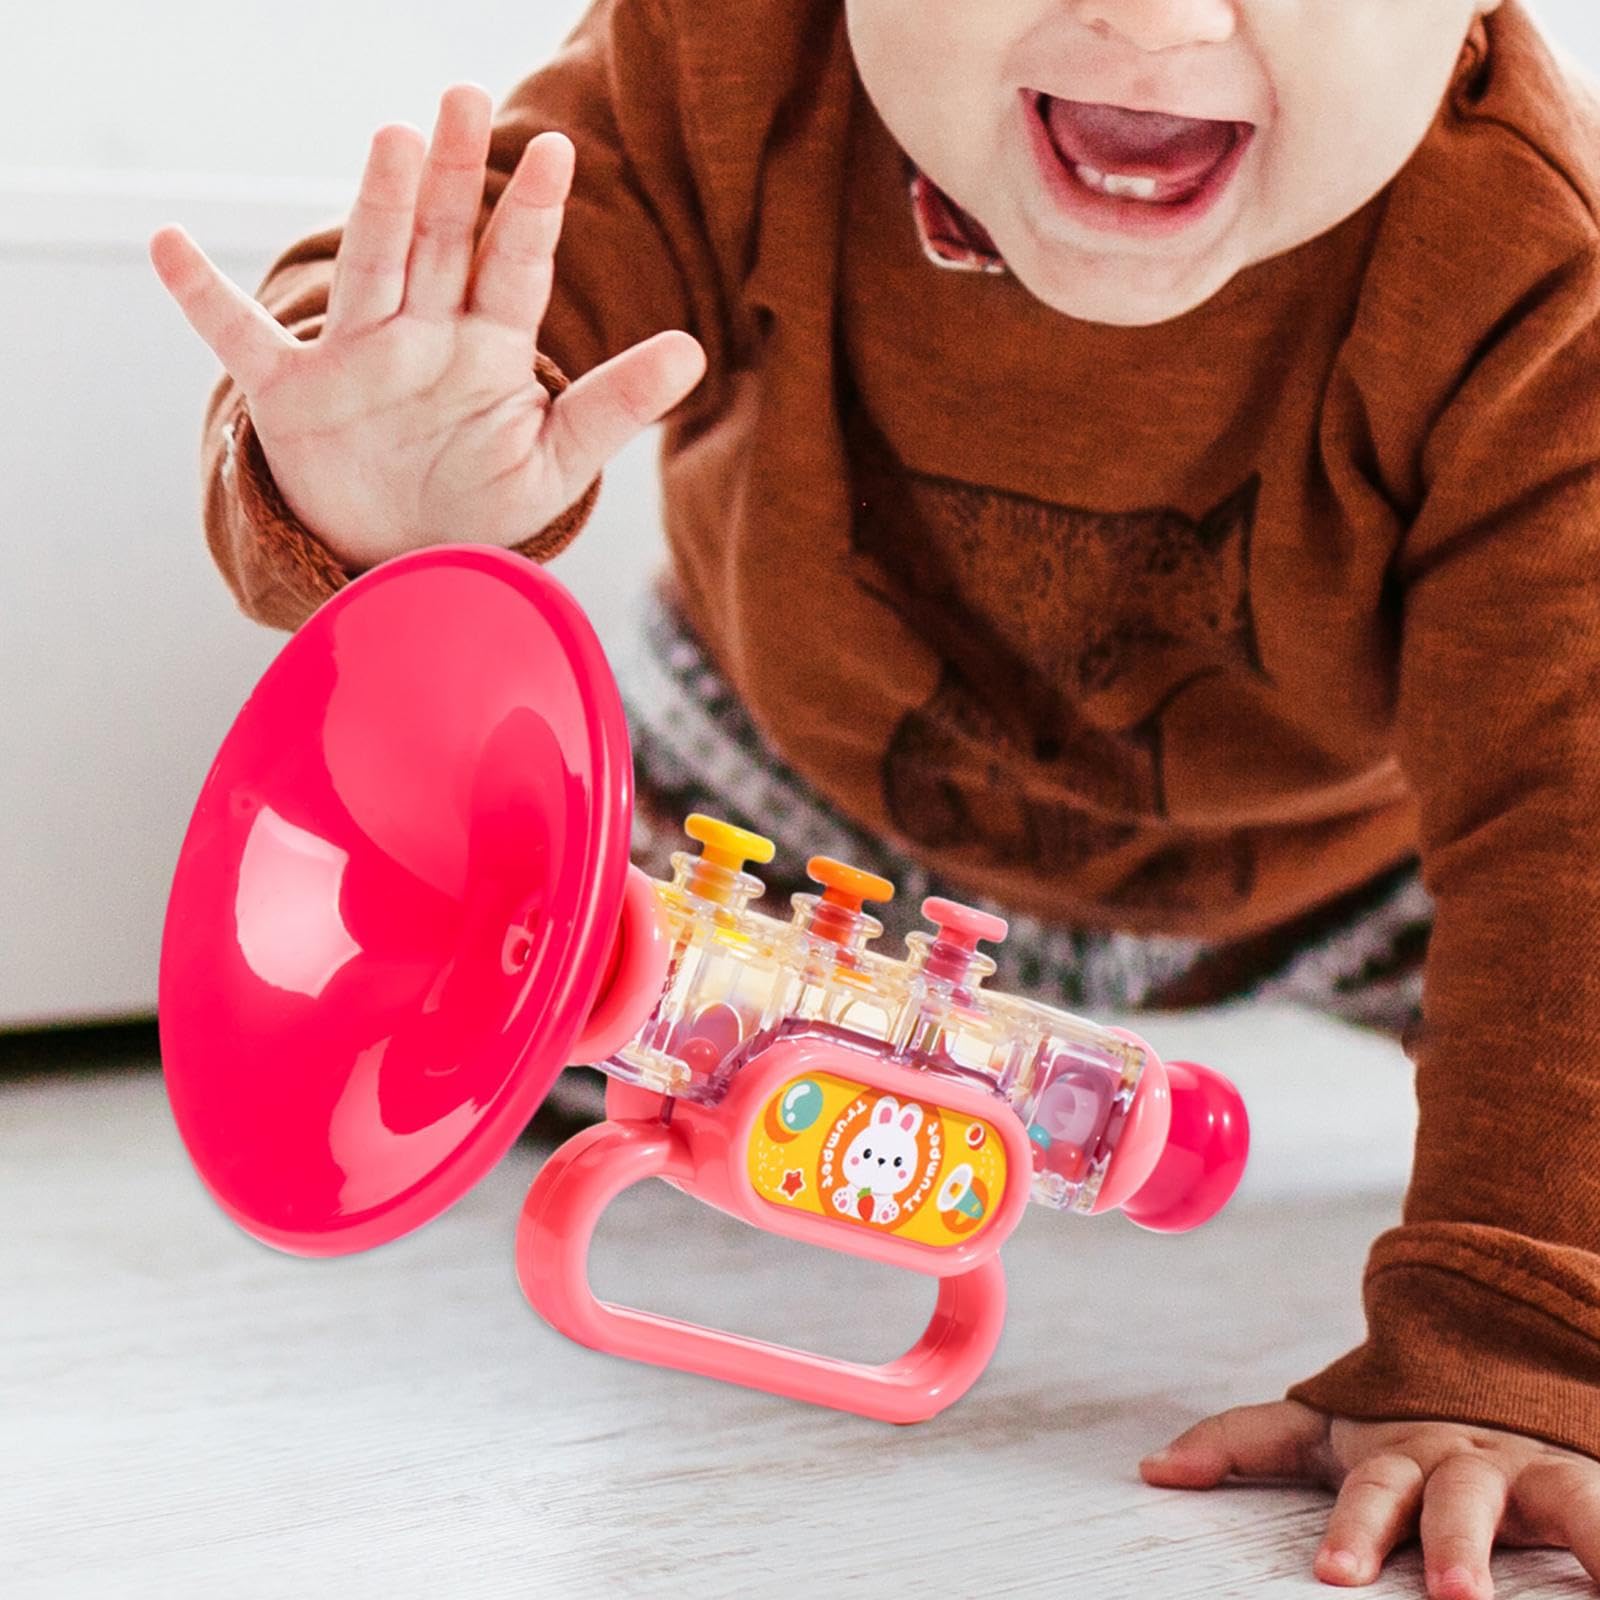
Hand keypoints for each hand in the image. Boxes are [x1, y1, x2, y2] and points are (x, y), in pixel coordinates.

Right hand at [148, 83, 704, 571]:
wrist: (407, 557)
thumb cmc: (482, 504)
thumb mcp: (557, 462)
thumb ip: (614, 405)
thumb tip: (693, 351)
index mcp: (490, 349)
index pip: (514, 270)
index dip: (531, 215)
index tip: (555, 153)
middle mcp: (424, 336)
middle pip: (439, 242)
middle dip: (452, 176)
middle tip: (463, 98)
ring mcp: (358, 359)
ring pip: (369, 269)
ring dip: (374, 208)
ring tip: (390, 140)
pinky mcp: (296, 396)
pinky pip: (244, 340)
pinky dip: (204, 298)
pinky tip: (166, 243)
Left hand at [1139, 1399, 1599, 1597]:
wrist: (1490, 1373)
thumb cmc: (1395, 1427)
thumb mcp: (1322, 1429)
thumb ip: (1241, 1441)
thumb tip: (1151, 1470)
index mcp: (1393, 1451)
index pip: (1368, 1489)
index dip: (1353, 1531)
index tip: (1333, 1578)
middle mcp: (1462, 1460)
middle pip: (1454, 1499)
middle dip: (1450, 1544)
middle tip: (1452, 1597)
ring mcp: (1527, 1472)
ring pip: (1550, 1498)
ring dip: (1563, 1540)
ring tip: (1564, 1593)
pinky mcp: (1581, 1484)